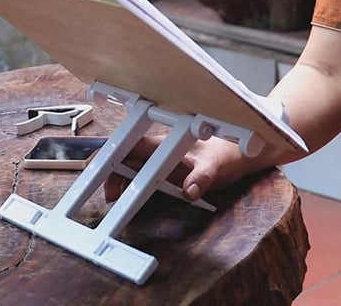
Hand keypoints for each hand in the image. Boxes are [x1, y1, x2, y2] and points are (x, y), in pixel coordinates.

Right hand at [104, 134, 245, 202]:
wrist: (242, 154)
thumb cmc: (226, 154)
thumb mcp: (217, 167)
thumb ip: (203, 177)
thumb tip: (189, 190)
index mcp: (165, 142)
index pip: (131, 144)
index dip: (112, 153)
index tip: (98, 168)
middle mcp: (159, 149)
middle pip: (126, 157)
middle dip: (111, 172)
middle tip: (109, 195)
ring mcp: (162, 160)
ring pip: (132, 167)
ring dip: (121, 180)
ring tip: (114, 198)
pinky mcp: (167, 171)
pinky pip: (143, 176)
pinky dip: (132, 186)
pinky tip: (128, 197)